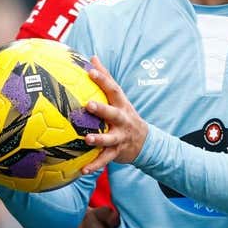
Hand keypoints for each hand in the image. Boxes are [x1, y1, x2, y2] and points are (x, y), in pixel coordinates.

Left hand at [82, 57, 147, 171]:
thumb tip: (92, 57)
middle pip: (113, 113)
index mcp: (121, 104)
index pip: (112, 89)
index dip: (102, 79)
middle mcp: (122, 119)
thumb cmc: (124, 114)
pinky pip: (105, 159)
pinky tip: (82, 170)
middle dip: (101, 109)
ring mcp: (121, 136)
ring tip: (87, 139)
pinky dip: (95, 165)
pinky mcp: (118, 152)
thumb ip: (106, 77)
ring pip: (110, 138)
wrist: (145, 141)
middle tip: (88, 105)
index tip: (89, 70)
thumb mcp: (119, 97)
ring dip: (99, 139)